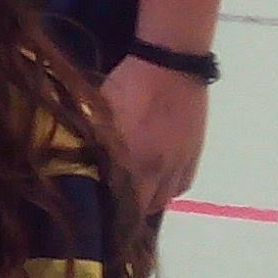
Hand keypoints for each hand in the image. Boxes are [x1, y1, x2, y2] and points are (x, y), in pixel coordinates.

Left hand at [103, 55, 211, 214]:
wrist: (171, 64)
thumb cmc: (129, 83)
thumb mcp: (101, 111)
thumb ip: (95, 142)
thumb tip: (82, 164)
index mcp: (134, 159)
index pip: (124, 203)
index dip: (111, 213)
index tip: (99, 214)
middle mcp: (159, 168)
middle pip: (146, 206)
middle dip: (129, 209)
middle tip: (114, 204)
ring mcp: (180, 161)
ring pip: (166, 197)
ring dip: (150, 198)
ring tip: (136, 190)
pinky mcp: (195, 152)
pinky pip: (183, 183)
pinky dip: (170, 186)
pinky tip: (158, 178)